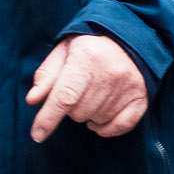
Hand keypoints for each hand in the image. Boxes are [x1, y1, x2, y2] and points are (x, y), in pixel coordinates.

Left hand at [26, 33, 148, 140]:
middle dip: (70, 108)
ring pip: (96, 120)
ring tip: (89, 97)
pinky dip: (107, 128)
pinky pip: (121, 126)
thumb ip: (46, 75)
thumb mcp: (63, 52)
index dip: (48, 119)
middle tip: (76, 91)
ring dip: (87, 115)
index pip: (64, 97)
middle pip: (78, 112)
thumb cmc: (89, 47)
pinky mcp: (141, 97)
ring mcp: (128, 86)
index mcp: (86, 58)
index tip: (37, 135)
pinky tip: (98, 119)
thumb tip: (32, 100)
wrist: (128, 38)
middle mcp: (110, 73)